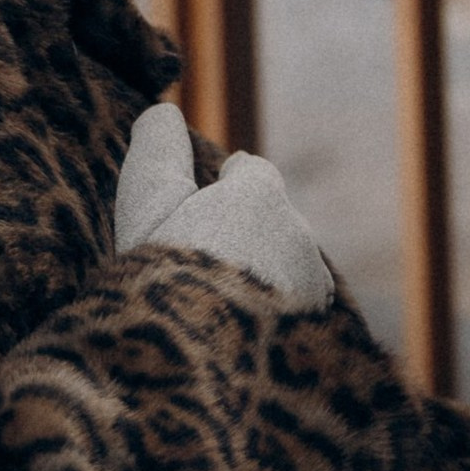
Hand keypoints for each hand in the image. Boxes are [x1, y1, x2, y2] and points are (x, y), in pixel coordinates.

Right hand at [112, 101, 332, 311]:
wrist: (201, 360)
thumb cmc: (163, 273)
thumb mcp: (146, 204)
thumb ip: (158, 152)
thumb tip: (162, 110)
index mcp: (259, 194)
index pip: (252, 173)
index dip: (228, 183)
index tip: (205, 200)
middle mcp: (297, 233)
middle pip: (273, 221)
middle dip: (248, 233)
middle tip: (206, 262)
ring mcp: (314, 285)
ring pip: (290, 266)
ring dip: (267, 277)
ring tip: (225, 303)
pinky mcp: (322, 331)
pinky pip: (301, 311)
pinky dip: (280, 315)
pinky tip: (249, 332)